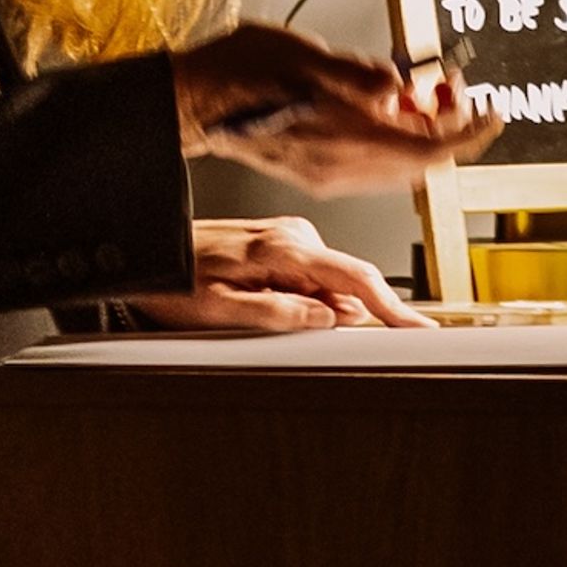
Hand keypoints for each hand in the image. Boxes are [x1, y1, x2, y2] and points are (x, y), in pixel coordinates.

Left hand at [123, 214, 429, 332]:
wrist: (147, 250)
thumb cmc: (174, 277)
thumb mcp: (220, 310)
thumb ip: (279, 315)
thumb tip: (328, 321)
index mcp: (283, 249)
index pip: (355, 277)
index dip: (392, 307)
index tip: (419, 328)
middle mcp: (294, 236)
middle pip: (346, 285)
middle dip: (339, 316)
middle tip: (287, 330)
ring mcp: (290, 238)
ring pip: (328, 286)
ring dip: (314, 310)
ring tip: (256, 313)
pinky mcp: (283, 246)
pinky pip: (312, 280)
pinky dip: (304, 301)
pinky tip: (268, 306)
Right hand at [170, 22, 497, 195]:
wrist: (192, 102)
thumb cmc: (236, 72)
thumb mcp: (302, 54)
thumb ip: (357, 74)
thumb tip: (401, 85)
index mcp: (344, 137)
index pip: (431, 149)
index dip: (469, 132)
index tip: (492, 112)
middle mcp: (342, 166)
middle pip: (422, 159)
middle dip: (446, 124)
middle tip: (449, 86)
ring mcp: (331, 174)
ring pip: (401, 163)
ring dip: (420, 130)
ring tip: (418, 90)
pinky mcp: (319, 172)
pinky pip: (378, 164)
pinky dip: (395, 138)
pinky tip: (386, 108)